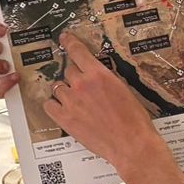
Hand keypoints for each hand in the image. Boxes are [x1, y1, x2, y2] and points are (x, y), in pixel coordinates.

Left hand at [42, 29, 159, 173]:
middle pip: (68, 71)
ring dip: (65, 92)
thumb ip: (104, 79)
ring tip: (77, 103)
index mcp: (98, 74)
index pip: (78, 51)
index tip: (64, 38)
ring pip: (58, 87)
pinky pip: (49, 105)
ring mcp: (70, 102)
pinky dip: (54, 105)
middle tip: (84, 90)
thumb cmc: (134, 119)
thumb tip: (94, 75)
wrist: (131, 144)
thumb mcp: (123, 89)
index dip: (69, 43)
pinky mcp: (64, 119)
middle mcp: (81, 85)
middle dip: (75, 78)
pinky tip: (63, 109)